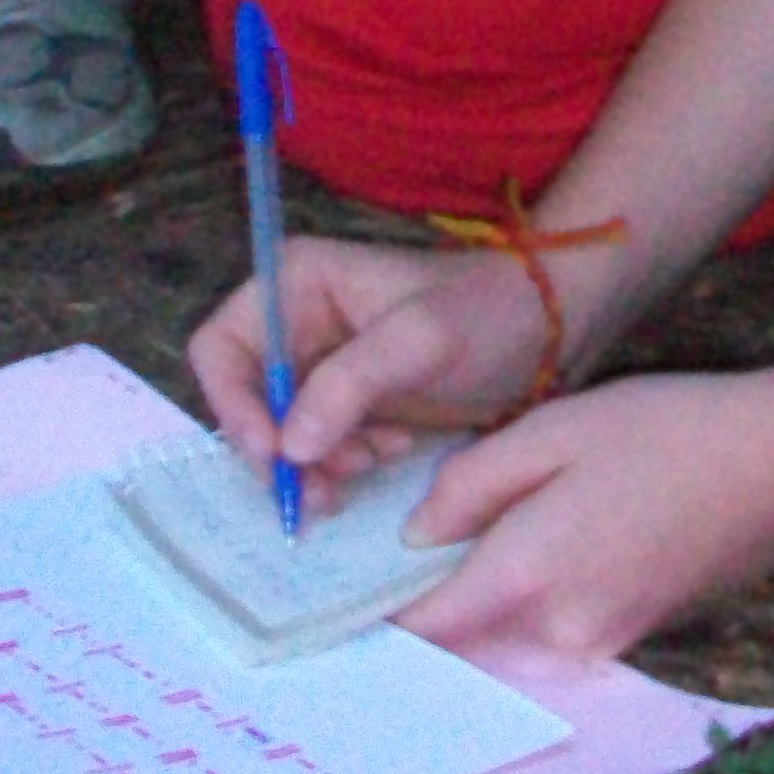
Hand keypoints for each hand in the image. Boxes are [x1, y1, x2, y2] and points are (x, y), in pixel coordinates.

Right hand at [188, 235, 552, 496]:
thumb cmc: (487, 316)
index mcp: (296, 283)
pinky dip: (343, 463)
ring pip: (282, 431)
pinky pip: (319, 444)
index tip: (275, 454)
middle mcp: (296, 321)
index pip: (221, 348)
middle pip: (246, 400)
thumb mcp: (420, 342)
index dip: (235, 404)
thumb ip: (348, 387)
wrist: (552, 330)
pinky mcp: (350, 401)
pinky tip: (390, 455)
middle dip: (281, 448)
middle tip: (323, 490)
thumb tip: (288, 447)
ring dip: (315, 463)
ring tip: (368, 468)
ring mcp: (322, 363)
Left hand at [398, 360, 773, 663]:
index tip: (327, 611)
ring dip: (482, 599)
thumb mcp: (552, 432)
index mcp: (529, 579)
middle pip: (467, 636)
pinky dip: (531, 596)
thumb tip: (416, 535)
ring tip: (452, 543)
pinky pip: (556, 624)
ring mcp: (604, 641)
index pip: (426, 627)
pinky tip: (536, 539)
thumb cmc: (666, 431)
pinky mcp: (636, 633)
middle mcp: (561, 634)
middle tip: (384, 560)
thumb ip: (470, 487)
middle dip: (429, 605)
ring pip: (512, 630)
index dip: (373, 622)